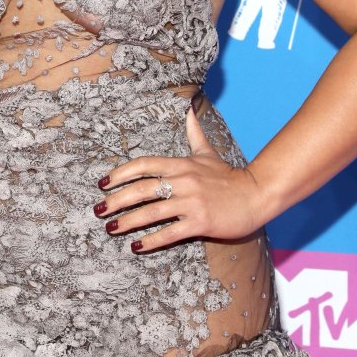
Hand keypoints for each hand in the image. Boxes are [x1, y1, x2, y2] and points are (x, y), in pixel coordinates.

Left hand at [94, 106, 265, 252]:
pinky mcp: (201, 222)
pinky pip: (170, 232)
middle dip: (116, 200)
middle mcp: (184, 181)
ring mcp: (192, 202)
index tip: (103, 184)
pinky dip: (150, 240)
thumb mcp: (209, 153)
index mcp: (182, 164)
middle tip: (98, 210)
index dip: (121, 173)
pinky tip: (136, 246)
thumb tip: (189, 110)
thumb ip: (195, 134)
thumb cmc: (230, 177)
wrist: (257, 195)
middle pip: (141, 188)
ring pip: (151, 211)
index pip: (144, 164)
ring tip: (111, 228)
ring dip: (127, 221)